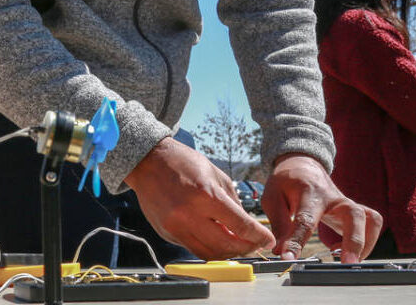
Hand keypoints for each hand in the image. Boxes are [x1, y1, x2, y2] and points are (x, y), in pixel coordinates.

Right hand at [125, 137, 273, 259]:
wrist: (148, 162)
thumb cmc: (182, 163)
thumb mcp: (215, 174)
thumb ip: (232, 202)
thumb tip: (246, 226)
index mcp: (206, 195)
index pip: (241, 226)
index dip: (259, 236)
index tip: (267, 240)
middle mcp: (189, 215)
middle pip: (227, 246)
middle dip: (246, 248)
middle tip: (254, 244)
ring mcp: (175, 227)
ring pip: (210, 253)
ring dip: (228, 253)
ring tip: (236, 244)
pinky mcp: (166, 233)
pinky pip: (193, 248)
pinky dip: (209, 248)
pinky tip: (215, 239)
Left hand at [262, 153, 381, 263]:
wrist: (301, 166)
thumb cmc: (286, 183)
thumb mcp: (273, 198)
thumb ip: (279, 225)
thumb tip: (280, 252)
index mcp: (309, 193)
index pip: (306, 220)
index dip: (297, 241)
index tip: (289, 257)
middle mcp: (333, 198)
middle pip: (354, 215)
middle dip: (354, 241)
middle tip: (346, 262)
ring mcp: (347, 204)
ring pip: (369, 220)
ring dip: (364, 243)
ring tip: (346, 260)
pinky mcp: (354, 211)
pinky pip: (371, 223)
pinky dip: (367, 240)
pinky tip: (345, 250)